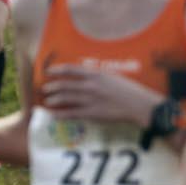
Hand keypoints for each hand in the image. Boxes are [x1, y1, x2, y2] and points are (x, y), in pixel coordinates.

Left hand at [40, 65, 164, 125]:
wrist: (140, 105)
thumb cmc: (130, 91)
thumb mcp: (113, 78)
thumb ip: (98, 77)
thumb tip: (86, 76)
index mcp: (97, 75)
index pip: (71, 69)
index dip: (57, 70)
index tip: (48, 71)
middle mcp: (91, 86)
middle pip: (64, 84)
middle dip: (52, 87)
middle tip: (45, 89)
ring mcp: (90, 100)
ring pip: (65, 98)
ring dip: (53, 99)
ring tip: (48, 101)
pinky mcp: (92, 113)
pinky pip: (71, 114)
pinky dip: (59, 114)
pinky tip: (53, 115)